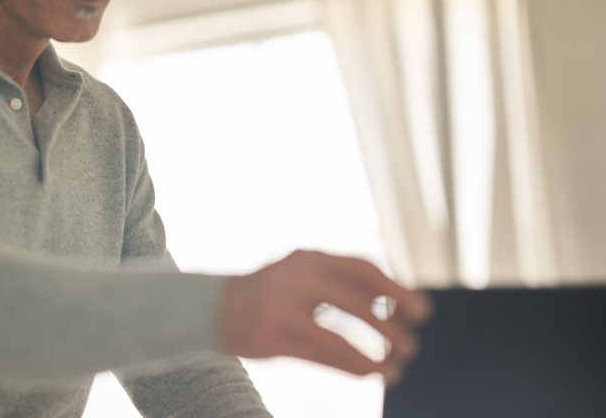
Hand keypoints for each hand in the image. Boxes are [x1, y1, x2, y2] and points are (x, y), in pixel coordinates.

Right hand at [219, 250, 430, 382]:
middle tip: (413, 343)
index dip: (395, 290)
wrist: (210, 308)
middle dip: (391, 322)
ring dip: (375, 351)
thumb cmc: (268, 295)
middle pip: (355, 299)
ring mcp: (281, 306)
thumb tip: (392, 300)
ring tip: (397, 365)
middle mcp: (295, 277)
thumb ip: (336, 282)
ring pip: (339, 332)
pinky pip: (321, 353)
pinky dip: (352, 365)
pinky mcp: (271, 335)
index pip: (362, 268)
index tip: (420, 309)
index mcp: (308, 258)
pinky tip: (370, 373)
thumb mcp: (300, 276)